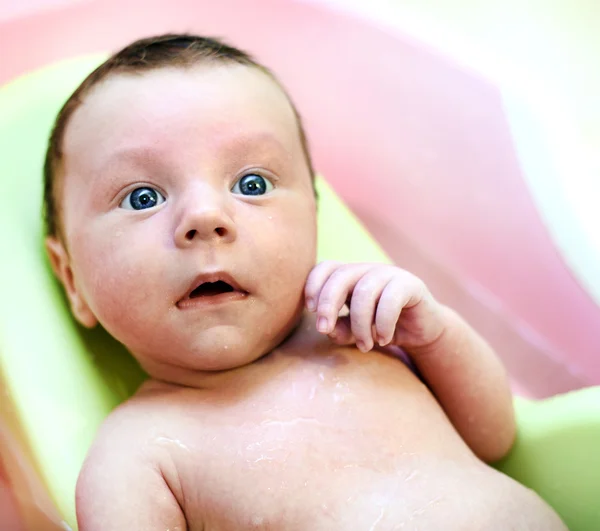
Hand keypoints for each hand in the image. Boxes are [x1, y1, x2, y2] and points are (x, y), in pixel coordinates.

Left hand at [305, 261, 445, 352]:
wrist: (421, 331)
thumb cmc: (380, 328)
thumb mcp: (354, 331)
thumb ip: (339, 329)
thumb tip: (326, 328)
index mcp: (350, 276)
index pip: (326, 267)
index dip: (314, 284)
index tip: (310, 309)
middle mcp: (368, 270)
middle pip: (341, 276)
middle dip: (328, 304)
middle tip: (323, 330)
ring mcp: (390, 274)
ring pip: (364, 292)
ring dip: (359, 324)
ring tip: (364, 347)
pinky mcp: (410, 285)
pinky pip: (390, 300)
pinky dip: (382, 323)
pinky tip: (383, 339)